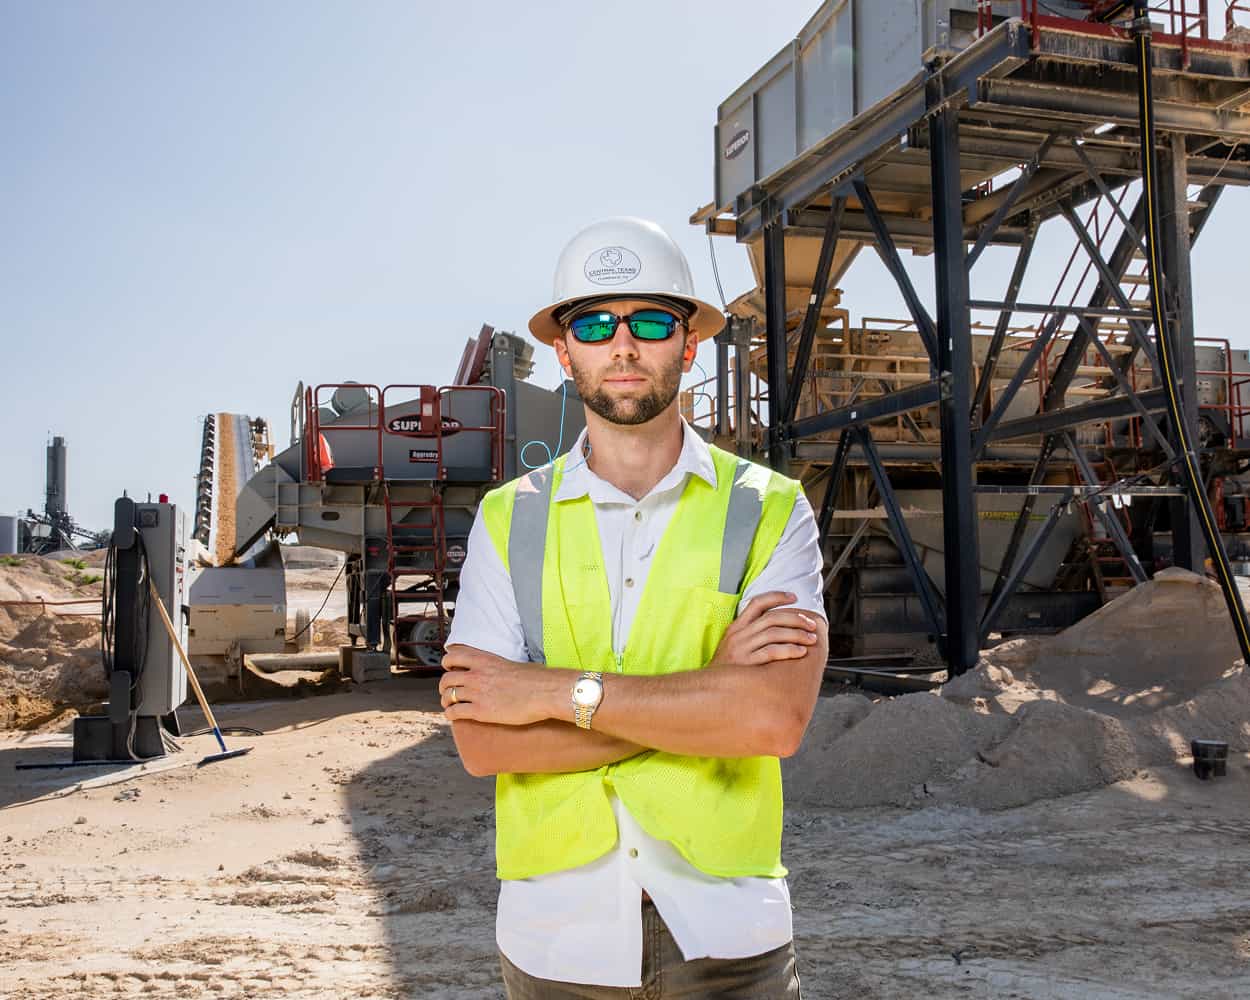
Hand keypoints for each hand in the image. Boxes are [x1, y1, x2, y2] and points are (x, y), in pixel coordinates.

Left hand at [439, 645, 565, 724]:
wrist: (546, 692)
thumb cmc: (537, 679)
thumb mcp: (512, 664)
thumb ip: (499, 666)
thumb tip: (503, 672)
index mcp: (485, 660)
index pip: (453, 656)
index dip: (448, 663)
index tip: (451, 669)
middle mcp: (477, 675)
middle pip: (446, 678)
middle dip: (444, 686)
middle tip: (448, 691)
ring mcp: (477, 693)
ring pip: (448, 695)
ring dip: (446, 701)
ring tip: (450, 705)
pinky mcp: (480, 711)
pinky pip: (454, 712)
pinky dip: (450, 714)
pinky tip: (454, 716)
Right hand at [707, 591, 821, 667]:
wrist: (709, 690)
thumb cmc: (727, 670)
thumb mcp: (733, 646)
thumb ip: (750, 635)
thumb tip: (779, 629)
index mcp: (736, 627)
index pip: (757, 603)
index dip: (777, 597)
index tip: (794, 597)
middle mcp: (738, 635)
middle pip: (772, 618)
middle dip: (796, 618)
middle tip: (811, 624)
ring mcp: (741, 648)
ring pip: (774, 633)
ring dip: (797, 634)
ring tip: (811, 638)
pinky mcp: (746, 664)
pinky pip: (772, 652)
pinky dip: (789, 650)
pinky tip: (801, 652)